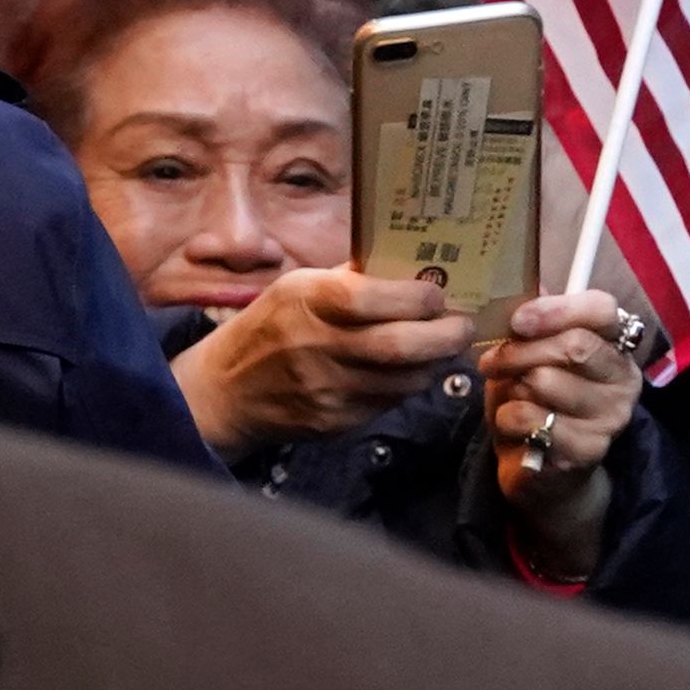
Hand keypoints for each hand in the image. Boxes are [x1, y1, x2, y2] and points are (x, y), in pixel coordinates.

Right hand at [170, 269, 474, 460]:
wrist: (225, 390)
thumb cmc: (272, 326)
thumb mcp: (299, 287)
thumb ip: (353, 279)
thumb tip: (416, 267)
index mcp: (309, 301)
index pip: (374, 299)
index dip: (419, 298)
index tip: (439, 295)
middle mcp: (317, 346)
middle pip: (401, 346)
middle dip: (447, 336)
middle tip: (464, 326)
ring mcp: (327, 389)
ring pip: (407, 380)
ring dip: (436, 363)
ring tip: (444, 348)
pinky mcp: (334, 422)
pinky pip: (390, 403)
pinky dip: (409, 385)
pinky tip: (410, 370)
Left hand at [480, 290, 640, 575]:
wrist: (546, 472)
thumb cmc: (538, 405)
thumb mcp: (532, 359)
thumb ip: (533, 326)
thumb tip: (523, 290)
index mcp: (616, 348)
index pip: (603, 310)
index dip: (558, 309)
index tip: (518, 320)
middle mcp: (624, 381)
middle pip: (573, 346)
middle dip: (520, 351)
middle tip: (491, 362)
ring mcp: (610, 418)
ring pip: (544, 381)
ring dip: (511, 389)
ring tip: (511, 401)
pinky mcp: (586, 450)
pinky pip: (527, 418)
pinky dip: (505, 420)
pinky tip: (515, 430)